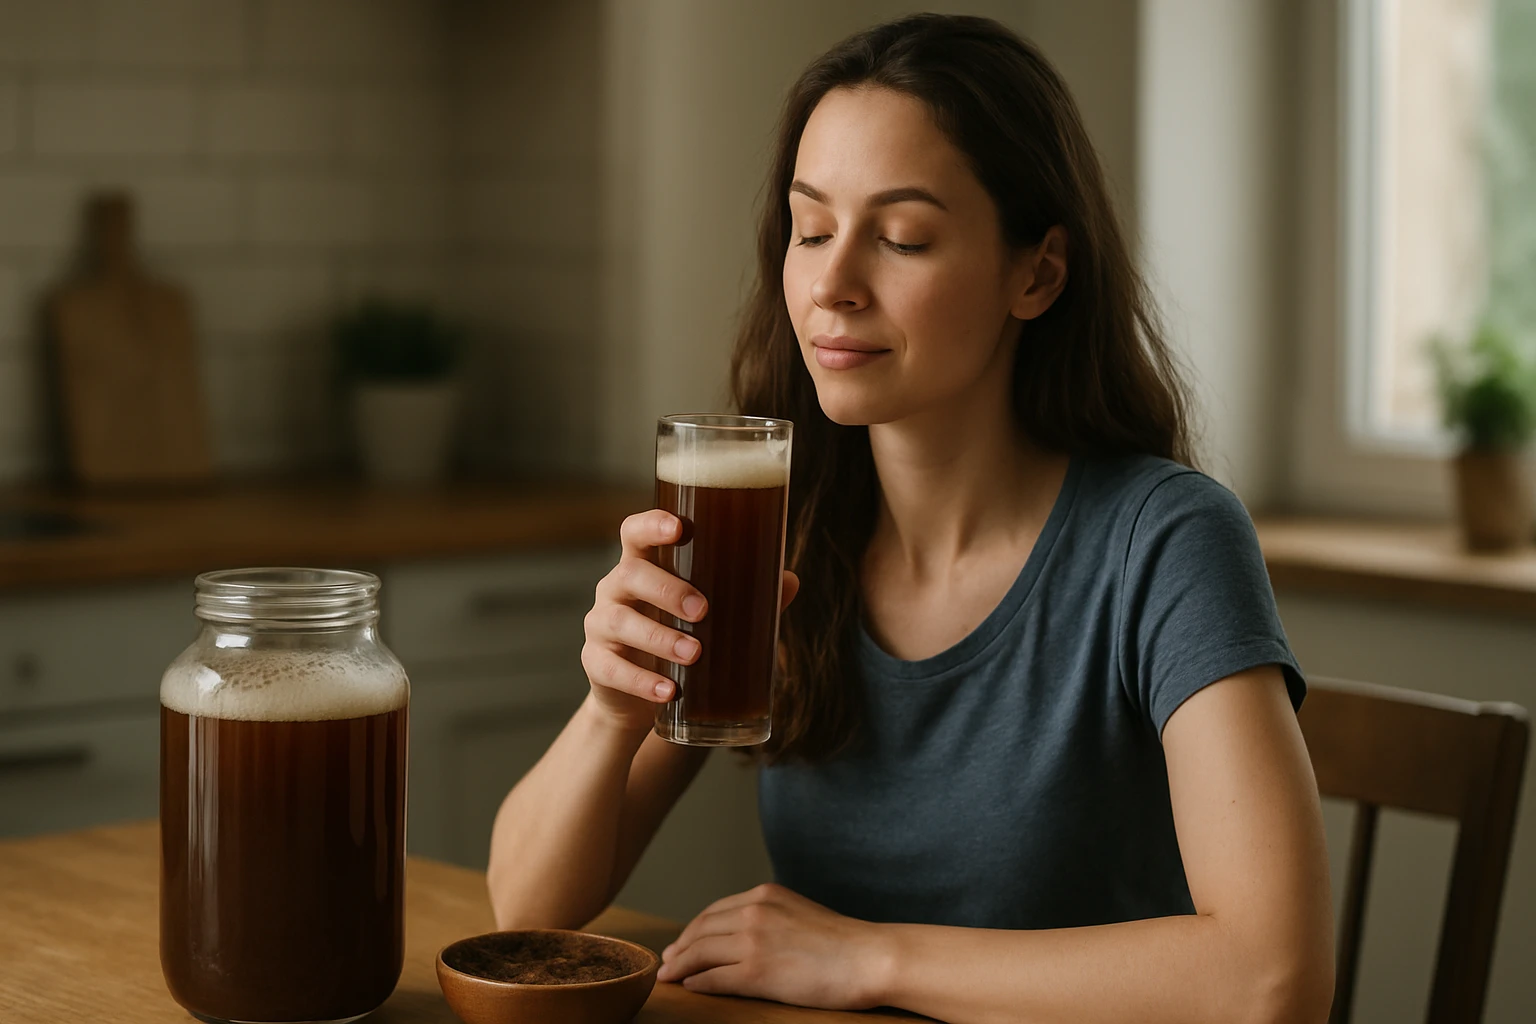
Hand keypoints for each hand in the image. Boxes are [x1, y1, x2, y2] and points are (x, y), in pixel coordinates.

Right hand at [581, 511, 799, 734]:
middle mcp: (615, 589)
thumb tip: (791, 581)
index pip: (634, 533)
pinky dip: (642, 681)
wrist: (644, 694)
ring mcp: (601, 626)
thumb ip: (749, 596)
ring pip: (620, 622)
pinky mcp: (596, 664)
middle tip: (703, 610)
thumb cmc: (681, 634)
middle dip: (667, 589)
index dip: (651, 525)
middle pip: (630, 575)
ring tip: (694, 655)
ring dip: (659, 638)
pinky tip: (669, 691)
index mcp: (643, 565)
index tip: (679, 528)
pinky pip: (612, 669)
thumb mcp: (712, 614)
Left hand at [656, 883, 890, 1009]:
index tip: (682, 942)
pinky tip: (689, 986)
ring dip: (680, 964)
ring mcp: (754, 940)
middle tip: (668, 960)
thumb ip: (771, 918)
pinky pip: (714, 977)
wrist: (870, 957)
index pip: (715, 910)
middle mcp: (755, 911)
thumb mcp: (800, 914)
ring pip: (702, 951)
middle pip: (702, 929)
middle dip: (680, 946)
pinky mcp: (757, 970)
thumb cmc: (844, 943)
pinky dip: (697, 981)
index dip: (694, 929)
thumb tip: (743, 936)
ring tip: (669, 975)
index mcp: (766, 895)